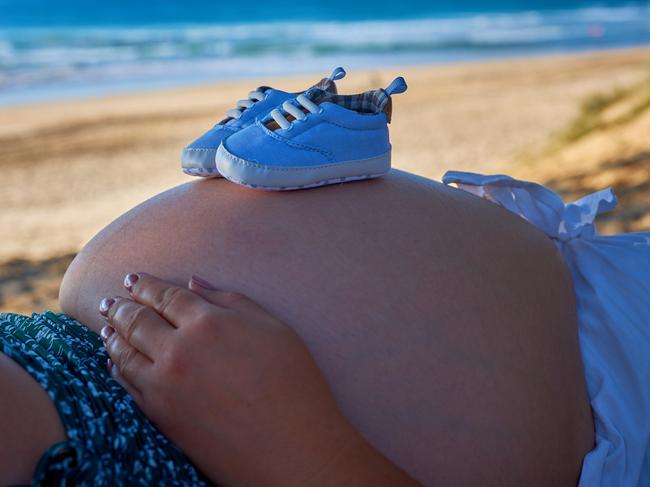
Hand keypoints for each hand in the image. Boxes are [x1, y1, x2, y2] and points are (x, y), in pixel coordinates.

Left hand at [100, 273, 419, 485]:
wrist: (289, 448)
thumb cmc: (292, 383)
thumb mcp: (273, 328)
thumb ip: (231, 300)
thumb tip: (193, 285)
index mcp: (208, 322)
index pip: (165, 296)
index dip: (145, 284)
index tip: (131, 277)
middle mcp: (179, 349)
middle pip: (137, 320)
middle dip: (121, 306)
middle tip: (109, 300)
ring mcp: (164, 384)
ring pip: (124, 351)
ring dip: (112, 334)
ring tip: (106, 324)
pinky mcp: (160, 415)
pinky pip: (126, 383)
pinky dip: (115, 366)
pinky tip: (114, 360)